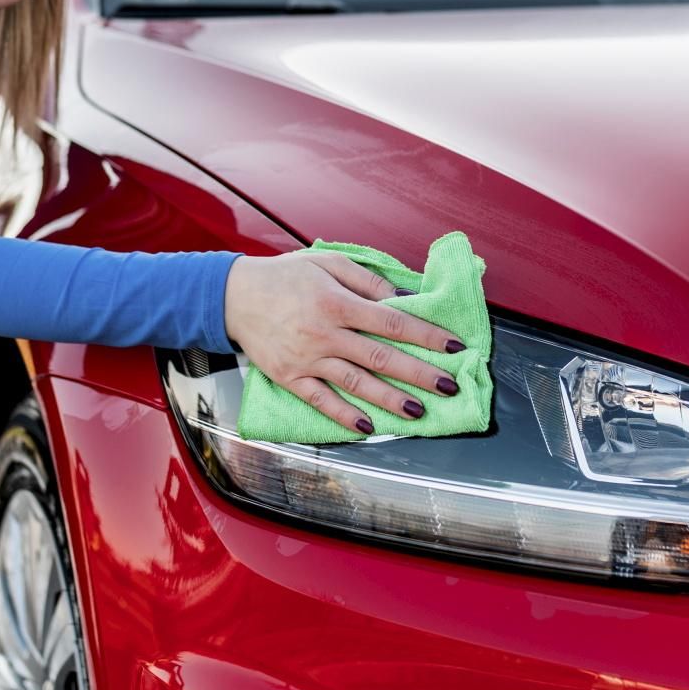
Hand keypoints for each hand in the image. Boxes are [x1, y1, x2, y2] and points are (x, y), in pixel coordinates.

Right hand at [222, 251, 466, 434]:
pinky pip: (320, 400)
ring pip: (356, 383)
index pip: (392, 322)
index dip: (426, 335)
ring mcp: (306, 359)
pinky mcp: (289, 377)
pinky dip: (343, 415)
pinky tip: (366, 426)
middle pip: (381, 357)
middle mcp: (324, 333)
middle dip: (419, 374)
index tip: (454, 346)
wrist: (234, 296)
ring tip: (419, 412)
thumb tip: (404, 299)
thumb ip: (368, 281)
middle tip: (449, 387)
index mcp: (337, 302)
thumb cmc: (286, 276)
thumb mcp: (328, 263)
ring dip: (390, 399)